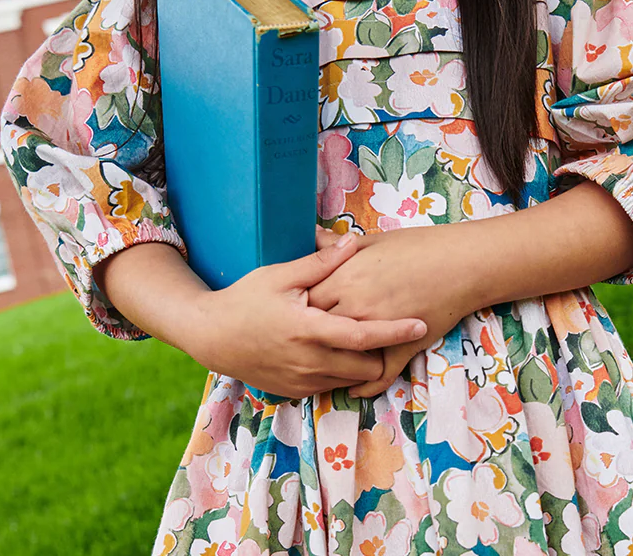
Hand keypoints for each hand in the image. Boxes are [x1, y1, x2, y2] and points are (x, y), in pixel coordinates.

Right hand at [188, 234, 427, 398]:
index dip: (395, 331)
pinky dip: (342, 373)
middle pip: (364, 366)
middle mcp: (308, 361)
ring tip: (373, 342)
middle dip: (384, 353)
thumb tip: (353, 242)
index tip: (420, 323)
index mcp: (309, 329)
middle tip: (396, 330)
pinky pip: (330, 386)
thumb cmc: (246, 299)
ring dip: (363, 364)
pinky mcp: (293, 391)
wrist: (211, 337)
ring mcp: (301, 380)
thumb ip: (321, 263)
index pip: (363, 336)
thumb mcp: (281, 275)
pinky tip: (343, 352)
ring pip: (349, 379)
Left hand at [308, 225, 475, 397]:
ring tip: (322, 365)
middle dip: (310, 334)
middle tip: (303, 338)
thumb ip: (338, 246)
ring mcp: (378, 331)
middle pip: (319, 329)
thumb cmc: (418, 246)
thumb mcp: (373, 240)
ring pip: (343, 357)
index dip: (299, 306)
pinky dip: (365, 386)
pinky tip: (356, 387)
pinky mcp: (400, 348)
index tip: (296, 309)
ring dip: (332, 362)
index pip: (307, 299)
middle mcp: (356, 307)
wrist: (460, 263)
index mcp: (346, 278)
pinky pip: (378, 376)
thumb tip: (311, 235)